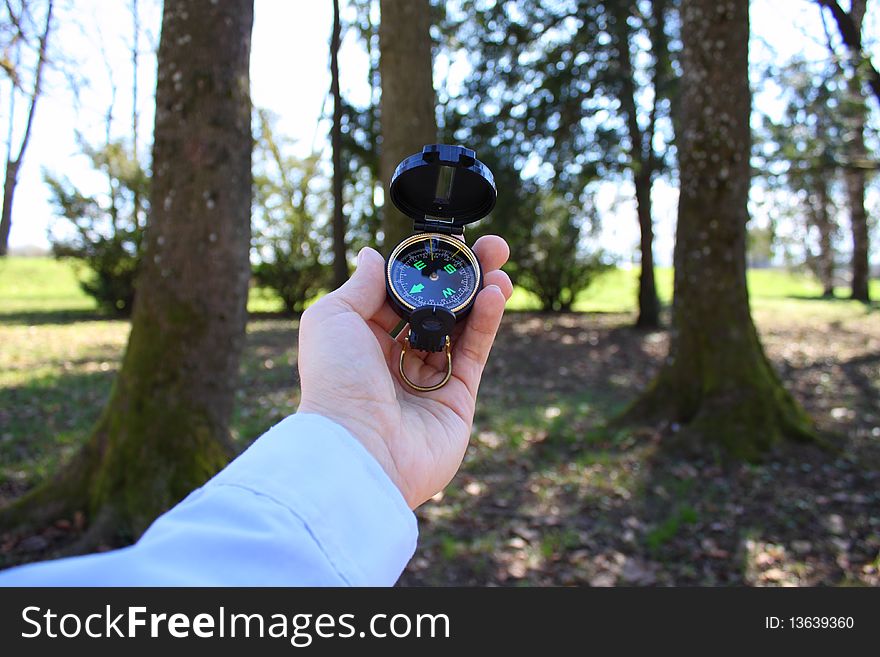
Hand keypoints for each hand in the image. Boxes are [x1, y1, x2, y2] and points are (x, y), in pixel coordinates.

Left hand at [297, 236, 512, 507]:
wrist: (360, 449)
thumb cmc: (336, 383)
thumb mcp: (332, 319)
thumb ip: (359, 285)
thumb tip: (373, 256)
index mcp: (361, 343)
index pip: (398, 297)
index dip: (421, 271)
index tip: (441, 246)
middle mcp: (394, 361)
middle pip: (435, 309)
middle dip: (461, 278)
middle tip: (488, 250)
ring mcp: (428, 381)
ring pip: (460, 329)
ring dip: (481, 295)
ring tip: (499, 268)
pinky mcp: (456, 400)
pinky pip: (474, 353)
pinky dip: (487, 322)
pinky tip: (494, 294)